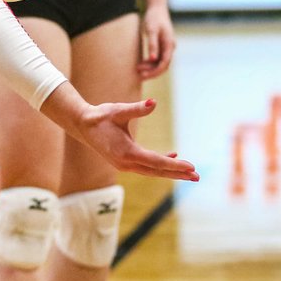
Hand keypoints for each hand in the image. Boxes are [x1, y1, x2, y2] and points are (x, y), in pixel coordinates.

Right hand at [75, 99, 197, 181]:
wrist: (83, 125)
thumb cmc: (101, 116)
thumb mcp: (118, 110)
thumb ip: (136, 109)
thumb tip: (153, 103)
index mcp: (126, 152)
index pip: (156, 162)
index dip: (174, 165)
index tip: (191, 167)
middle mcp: (126, 163)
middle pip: (157, 171)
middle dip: (178, 174)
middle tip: (197, 177)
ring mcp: (125, 165)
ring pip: (153, 171)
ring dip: (171, 171)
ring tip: (190, 172)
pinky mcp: (125, 162)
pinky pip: (147, 167)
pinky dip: (161, 164)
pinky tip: (173, 156)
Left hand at [136, 4, 174, 78]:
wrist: (157, 8)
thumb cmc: (154, 18)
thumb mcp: (151, 30)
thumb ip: (153, 44)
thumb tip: (153, 59)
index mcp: (169, 44)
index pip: (164, 63)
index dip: (155, 71)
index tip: (144, 75)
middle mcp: (170, 47)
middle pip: (163, 65)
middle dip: (152, 71)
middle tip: (139, 75)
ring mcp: (166, 47)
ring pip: (160, 62)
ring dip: (150, 67)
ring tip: (138, 69)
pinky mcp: (162, 45)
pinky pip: (157, 58)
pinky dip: (150, 62)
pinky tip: (141, 63)